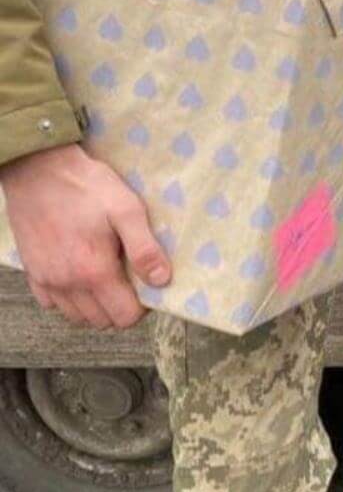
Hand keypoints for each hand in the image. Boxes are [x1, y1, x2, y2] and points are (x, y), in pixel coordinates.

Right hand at [0, 144, 169, 328]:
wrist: (40, 170)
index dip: (142, 306)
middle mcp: (67, 284)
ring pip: (77, 316)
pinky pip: (53, 303)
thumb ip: (145, 249)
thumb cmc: (88, 187)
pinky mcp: (32, 272)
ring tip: (107, 275)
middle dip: (120, 306)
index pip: (124, 317)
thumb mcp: (127, 210)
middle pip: (101, 320)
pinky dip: (70, 298)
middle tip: (129, 277)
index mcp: (93, 272)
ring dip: (96, 305)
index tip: (147, 285)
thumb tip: (162, 280)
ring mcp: (46, 280)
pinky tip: (80, 273)